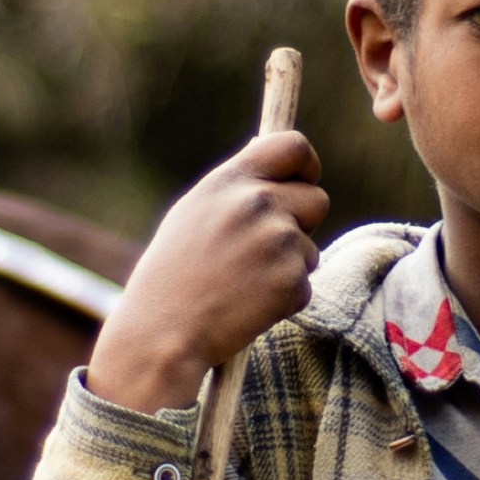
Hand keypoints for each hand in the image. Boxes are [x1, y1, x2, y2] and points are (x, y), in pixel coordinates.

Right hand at [87, 123, 329, 412]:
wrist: (162, 333)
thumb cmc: (172, 276)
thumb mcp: (192, 215)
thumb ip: (235, 187)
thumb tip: (272, 161)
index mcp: (229, 182)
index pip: (293, 146)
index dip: (307, 166)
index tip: (304, 183)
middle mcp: (257, 204)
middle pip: (317, 200)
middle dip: (302, 224)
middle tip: (264, 252)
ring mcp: (277, 242)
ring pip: (310, 250)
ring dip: (288, 268)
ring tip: (242, 284)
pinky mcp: (291, 281)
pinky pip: (305, 286)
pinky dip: (283, 300)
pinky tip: (246, 306)